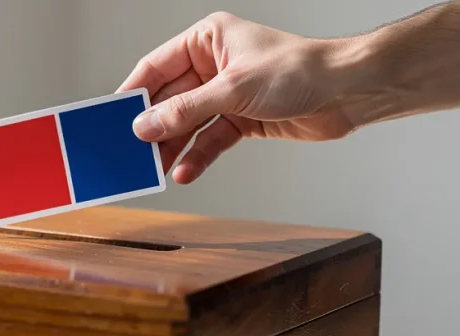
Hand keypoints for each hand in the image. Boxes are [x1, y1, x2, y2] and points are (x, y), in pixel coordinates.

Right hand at [118, 12, 358, 184]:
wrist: (348, 92)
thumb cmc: (299, 71)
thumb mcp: (232, 90)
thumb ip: (186, 110)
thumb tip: (145, 126)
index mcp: (207, 39)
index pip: (156, 67)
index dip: (133, 94)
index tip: (111, 119)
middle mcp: (214, 65)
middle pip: (170, 100)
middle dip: (153, 128)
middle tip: (129, 153)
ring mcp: (227, 94)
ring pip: (188, 124)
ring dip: (172, 147)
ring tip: (153, 170)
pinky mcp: (242, 119)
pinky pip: (210, 140)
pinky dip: (198, 156)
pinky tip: (184, 172)